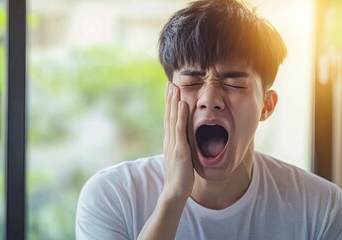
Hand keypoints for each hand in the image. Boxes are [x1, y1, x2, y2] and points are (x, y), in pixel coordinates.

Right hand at [162, 83, 193, 199]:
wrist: (175, 191)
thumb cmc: (180, 176)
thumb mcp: (180, 157)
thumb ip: (181, 146)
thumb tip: (184, 139)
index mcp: (170, 141)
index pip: (169, 119)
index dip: (169, 104)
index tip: (170, 91)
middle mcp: (169, 140)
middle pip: (169, 115)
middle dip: (169, 98)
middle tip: (170, 83)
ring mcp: (173, 143)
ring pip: (172, 118)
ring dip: (173, 101)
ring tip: (174, 87)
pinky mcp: (180, 149)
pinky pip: (180, 129)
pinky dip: (181, 115)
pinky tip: (182, 104)